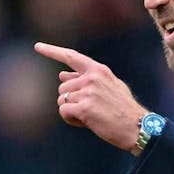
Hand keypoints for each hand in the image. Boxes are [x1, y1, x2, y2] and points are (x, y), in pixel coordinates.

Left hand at [34, 42, 148, 151]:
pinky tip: (85, 122)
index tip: (37, 46)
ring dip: (71, 111)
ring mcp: (88, 92)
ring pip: (61, 101)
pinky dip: (70, 119)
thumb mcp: (109, 86)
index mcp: (98, 70)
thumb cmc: (122, 109)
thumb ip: (87, 78)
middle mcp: (92, 78)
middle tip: (89, 109)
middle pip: (62, 87)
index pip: (71, 57)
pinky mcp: (84, 108)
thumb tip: (61, 74)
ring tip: (90, 116)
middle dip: (70, 100)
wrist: (136, 127)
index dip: (52, 51)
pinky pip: (63, 112)